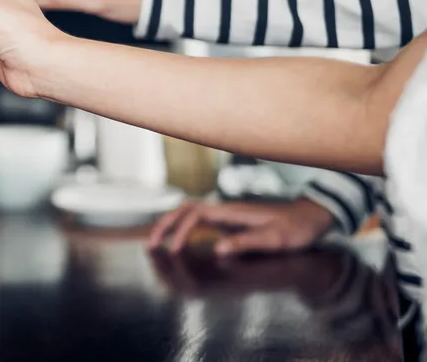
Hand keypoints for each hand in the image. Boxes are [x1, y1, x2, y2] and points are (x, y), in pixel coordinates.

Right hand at [148, 198, 336, 255]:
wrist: (311, 217)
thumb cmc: (295, 229)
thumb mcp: (275, 239)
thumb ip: (247, 242)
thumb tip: (218, 249)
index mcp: (232, 211)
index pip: (195, 215)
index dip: (180, 231)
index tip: (174, 251)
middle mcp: (224, 209)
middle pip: (184, 210)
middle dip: (165, 225)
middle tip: (150, 245)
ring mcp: (226, 214)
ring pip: (188, 213)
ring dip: (170, 225)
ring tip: (156, 242)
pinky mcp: (229, 221)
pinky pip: (198, 221)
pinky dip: (182, 228)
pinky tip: (178, 241)